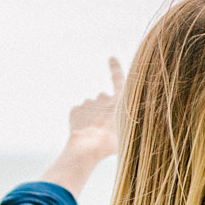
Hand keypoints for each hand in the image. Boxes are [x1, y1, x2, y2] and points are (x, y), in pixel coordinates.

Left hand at [44, 58, 123, 196]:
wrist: (88, 146)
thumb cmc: (111, 142)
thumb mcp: (128, 132)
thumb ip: (126, 122)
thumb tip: (123, 120)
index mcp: (119, 101)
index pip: (119, 79)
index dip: (115, 68)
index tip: (110, 58)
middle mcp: (103, 97)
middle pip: (103, 99)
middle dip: (103, 109)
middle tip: (103, 127)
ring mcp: (88, 102)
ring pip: (90, 108)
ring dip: (91, 117)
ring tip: (93, 133)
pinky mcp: (75, 109)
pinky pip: (79, 113)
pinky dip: (80, 121)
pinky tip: (83, 132)